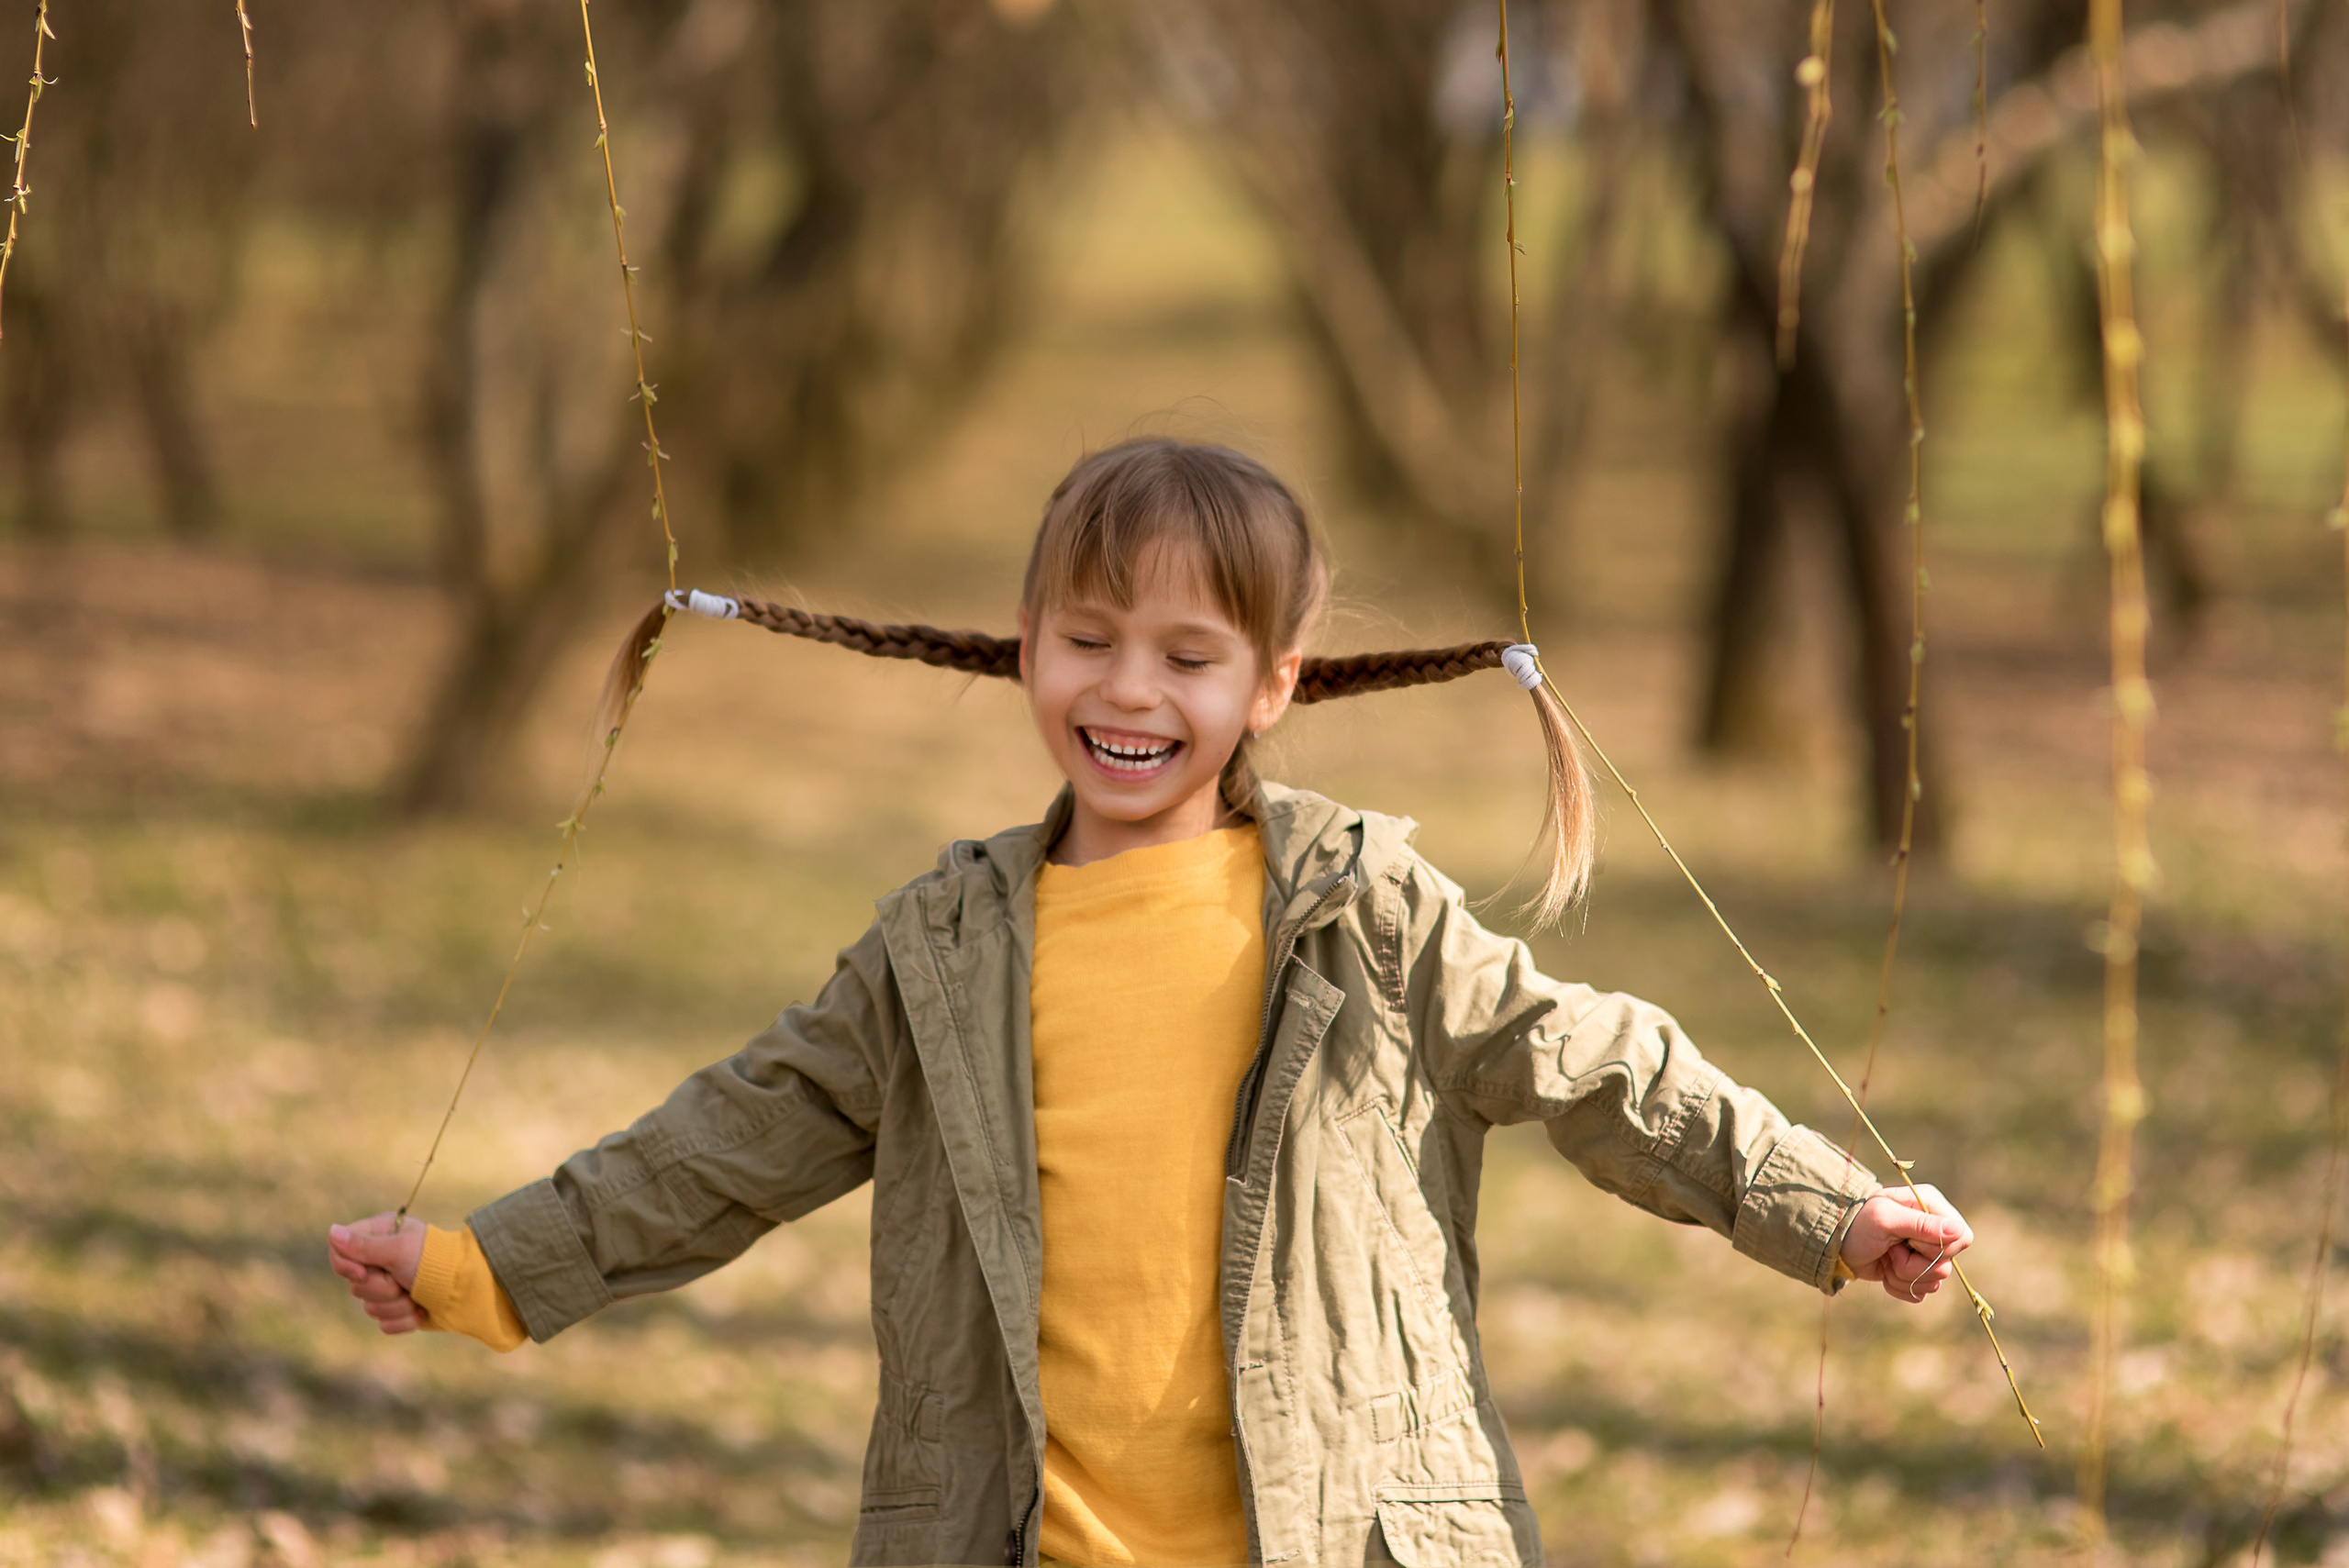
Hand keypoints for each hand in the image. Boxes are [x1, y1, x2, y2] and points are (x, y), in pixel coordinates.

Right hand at [329, 1211, 431, 1334]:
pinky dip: (403, 1320)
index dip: (346, 1266)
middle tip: (403, 1280)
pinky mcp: (398, 1309)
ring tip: (417, 1295)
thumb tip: (331, 1231)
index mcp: (380, 1235)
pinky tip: (421, 1310)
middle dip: (381, 1289)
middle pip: (354, 1284)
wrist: (469, 1289)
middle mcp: (381, 1259)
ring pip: (369, 1307)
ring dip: (396, 1305)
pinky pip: (384, 1324)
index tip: (364, 1272)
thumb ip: (364, 1246)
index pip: (340, 1250)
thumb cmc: (436, 1261)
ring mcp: (389, 1285)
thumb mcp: (398, 1250)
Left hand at [1838, 1184, 1971, 1302]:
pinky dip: (1898, 1287)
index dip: (1937, 1247)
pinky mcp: (1917, 1273)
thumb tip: (1958, 1230)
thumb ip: (1921, 1225)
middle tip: (1890, 1248)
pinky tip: (1885, 1271)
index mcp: (1933, 1207)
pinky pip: (1921, 1293)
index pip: (1962, 1238)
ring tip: (1885, 1258)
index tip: (1908, 1239)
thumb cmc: (1857, 1223)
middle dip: (1912, 1265)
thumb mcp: (1885, 1219)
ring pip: (1934, 1282)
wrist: (1835, 1243)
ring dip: (1902, 1276)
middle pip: (1946, 1266)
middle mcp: (1936, 1230)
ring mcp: (1927, 1253)